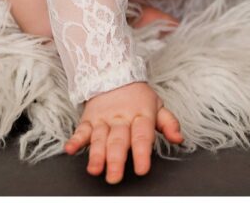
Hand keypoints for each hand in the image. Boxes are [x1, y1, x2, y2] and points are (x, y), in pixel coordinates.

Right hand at [63, 81, 183, 183]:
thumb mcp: (157, 105)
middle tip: (114, 176)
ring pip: (100, 138)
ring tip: (95, 169)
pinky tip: (71, 149)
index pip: (142, 135)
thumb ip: (169, 123)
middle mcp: (121, 118)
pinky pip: (81, 129)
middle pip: (118, 140)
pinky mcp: (88, 119)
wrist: (113, 72)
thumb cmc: (137, 96)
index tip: (142, 169)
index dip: (142, 153)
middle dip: (116, 159)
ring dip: (96, 154)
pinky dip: (75, 139)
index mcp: (141, 115)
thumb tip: (179, 138)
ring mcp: (103, 119)